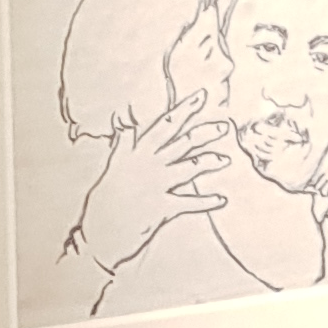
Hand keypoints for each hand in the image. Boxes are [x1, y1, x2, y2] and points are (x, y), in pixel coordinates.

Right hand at [67, 92, 229, 280]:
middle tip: (224, 126)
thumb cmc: (105, 198)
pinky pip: (189, 203)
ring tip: (226, 159)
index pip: (165, 124)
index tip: (201, 96)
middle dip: (204, 132)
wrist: (101, 230)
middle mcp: (150, 164)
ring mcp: (157, 185)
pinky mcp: (162, 208)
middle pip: (182, 142)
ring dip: (209, 163)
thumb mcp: (113, 164)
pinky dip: (206, 202)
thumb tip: (124, 123)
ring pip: (188, 168)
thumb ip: (123, 144)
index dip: (184, 109)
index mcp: (138, 150)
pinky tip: (221, 200)